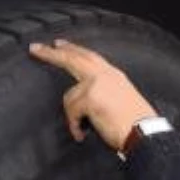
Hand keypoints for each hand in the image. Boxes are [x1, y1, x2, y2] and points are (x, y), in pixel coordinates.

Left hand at [29, 39, 157, 149]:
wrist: (144, 134)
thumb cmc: (135, 125)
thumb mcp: (121, 100)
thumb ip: (104, 92)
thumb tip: (85, 101)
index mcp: (113, 74)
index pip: (89, 56)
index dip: (73, 49)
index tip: (59, 44)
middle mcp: (105, 74)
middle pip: (72, 58)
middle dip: (51, 54)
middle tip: (35, 49)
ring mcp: (97, 84)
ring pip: (69, 95)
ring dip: (72, 115)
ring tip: (81, 129)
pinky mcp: (90, 97)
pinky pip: (72, 111)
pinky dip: (75, 125)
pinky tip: (81, 134)